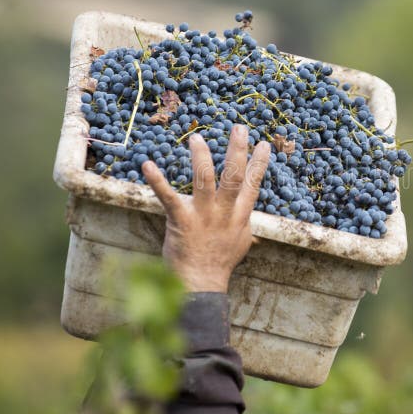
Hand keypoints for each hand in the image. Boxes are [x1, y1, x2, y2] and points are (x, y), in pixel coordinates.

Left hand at [141, 125, 270, 291]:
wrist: (200, 284)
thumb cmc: (220, 264)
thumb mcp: (241, 243)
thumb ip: (244, 225)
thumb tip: (249, 219)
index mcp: (239, 215)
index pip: (253, 184)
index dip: (259, 163)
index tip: (264, 144)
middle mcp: (224, 212)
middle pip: (234, 176)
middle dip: (237, 151)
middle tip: (239, 128)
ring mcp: (203, 216)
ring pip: (205, 181)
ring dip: (201, 158)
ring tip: (197, 138)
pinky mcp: (181, 221)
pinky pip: (168, 197)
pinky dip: (157, 181)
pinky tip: (148, 165)